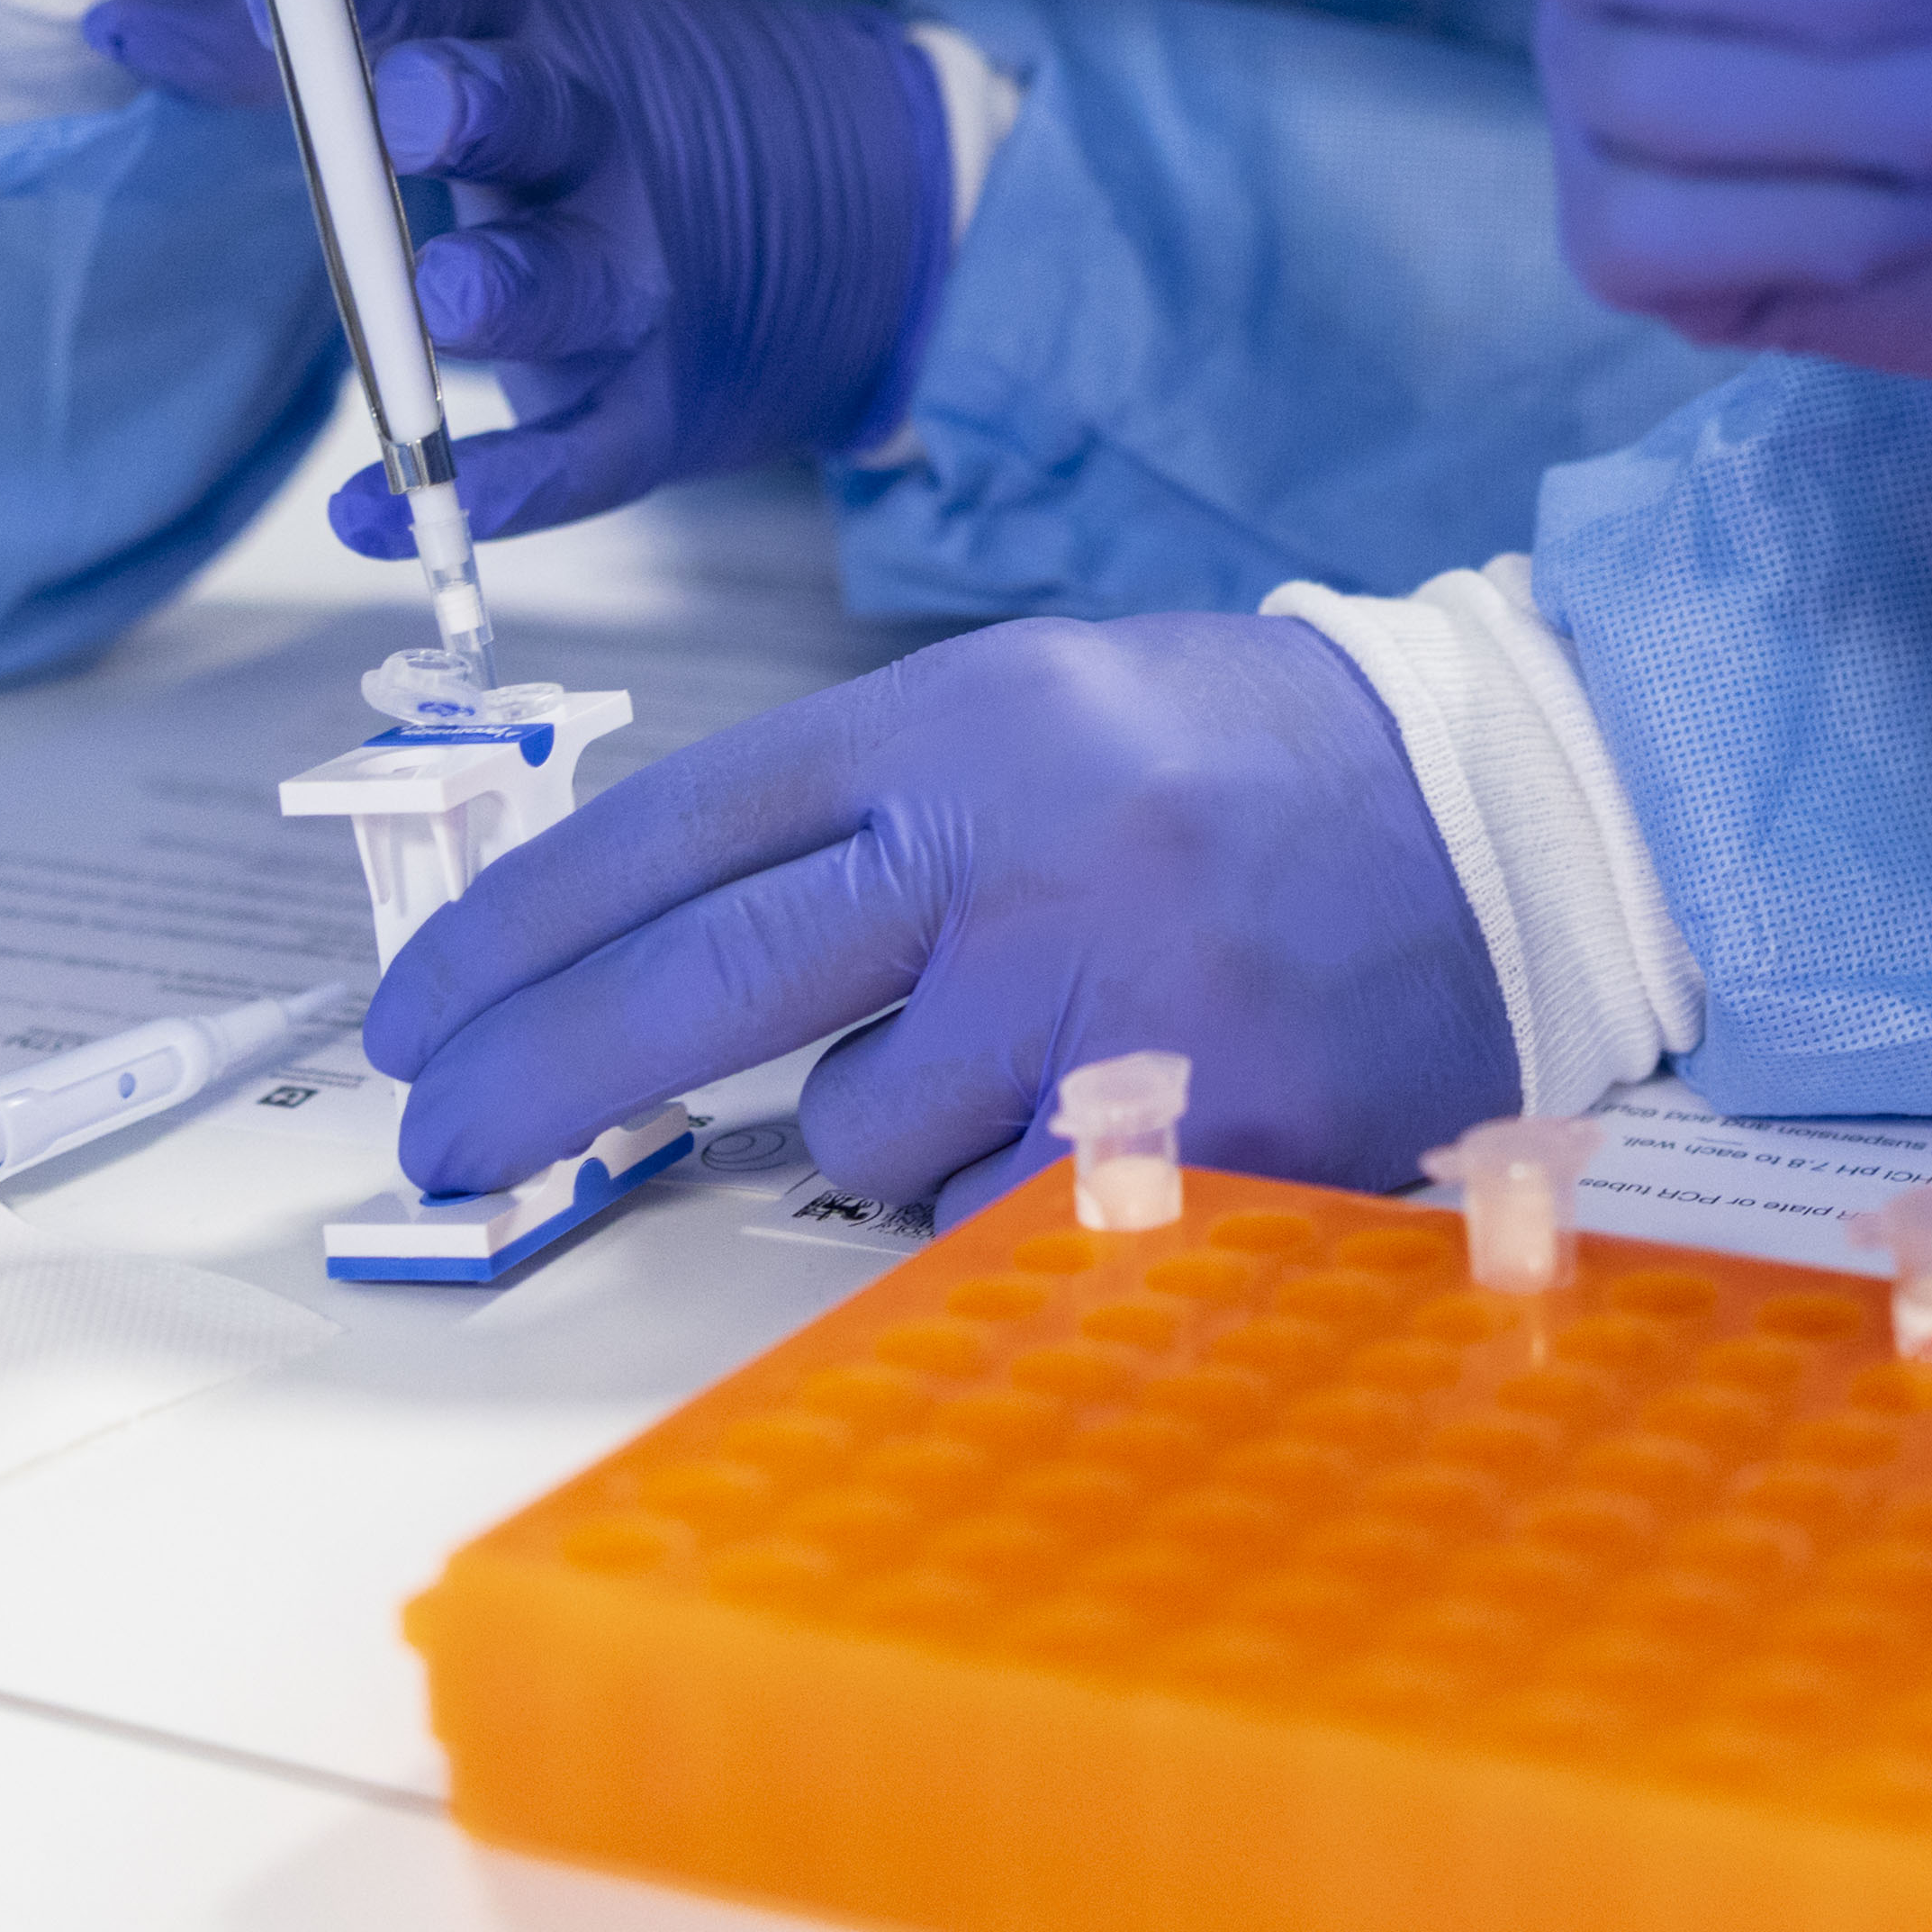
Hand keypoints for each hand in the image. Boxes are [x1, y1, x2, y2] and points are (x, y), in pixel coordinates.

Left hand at [87, 0, 949, 543]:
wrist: (867, 213)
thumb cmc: (615, 112)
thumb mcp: (501, 33)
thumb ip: (319, 45)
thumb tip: (120, 26)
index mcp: (552, 26)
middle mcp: (603, 145)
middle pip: (538, 117)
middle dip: (471, 108)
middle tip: (412, 104)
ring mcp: (638, 280)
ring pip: (571, 287)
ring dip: (504, 292)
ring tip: (442, 305)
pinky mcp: (654, 408)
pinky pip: (577, 457)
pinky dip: (487, 493)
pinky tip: (373, 515)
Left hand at [365, 615, 1510, 1219]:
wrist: (1512, 807)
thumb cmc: (1258, 770)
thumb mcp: (1041, 714)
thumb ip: (865, 817)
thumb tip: (648, 948)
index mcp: (956, 722)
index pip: (672, 831)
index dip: (517, 933)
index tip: (419, 1012)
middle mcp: (1009, 842)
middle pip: (698, 983)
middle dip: (536, 1077)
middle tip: (444, 1139)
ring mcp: (1094, 989)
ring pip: (859, 1129)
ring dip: (894, 1128)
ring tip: (1033, 1051)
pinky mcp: (1175, 1127)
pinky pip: (990, 1216)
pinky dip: (1011, 1196)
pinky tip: (1102, 1119)